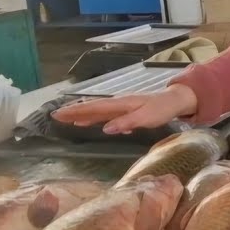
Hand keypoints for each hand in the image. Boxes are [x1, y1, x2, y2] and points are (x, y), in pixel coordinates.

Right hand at [51, 84, 197, 134]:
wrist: (175, 101)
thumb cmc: (162, 109)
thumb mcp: (147, 118)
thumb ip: (127, 122)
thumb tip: (105, 128)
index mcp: (121, 104)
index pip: (94, 108)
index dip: (76, 111)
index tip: (59, 114)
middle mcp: (119, 104)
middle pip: (92, 108)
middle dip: (73, 111)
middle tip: (55, 116)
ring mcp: (123, 107)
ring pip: (98, 111)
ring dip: (83, 114)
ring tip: (68, 119)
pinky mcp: (127, 111)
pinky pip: (107, 114)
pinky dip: (96, 118)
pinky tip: (92, 123)